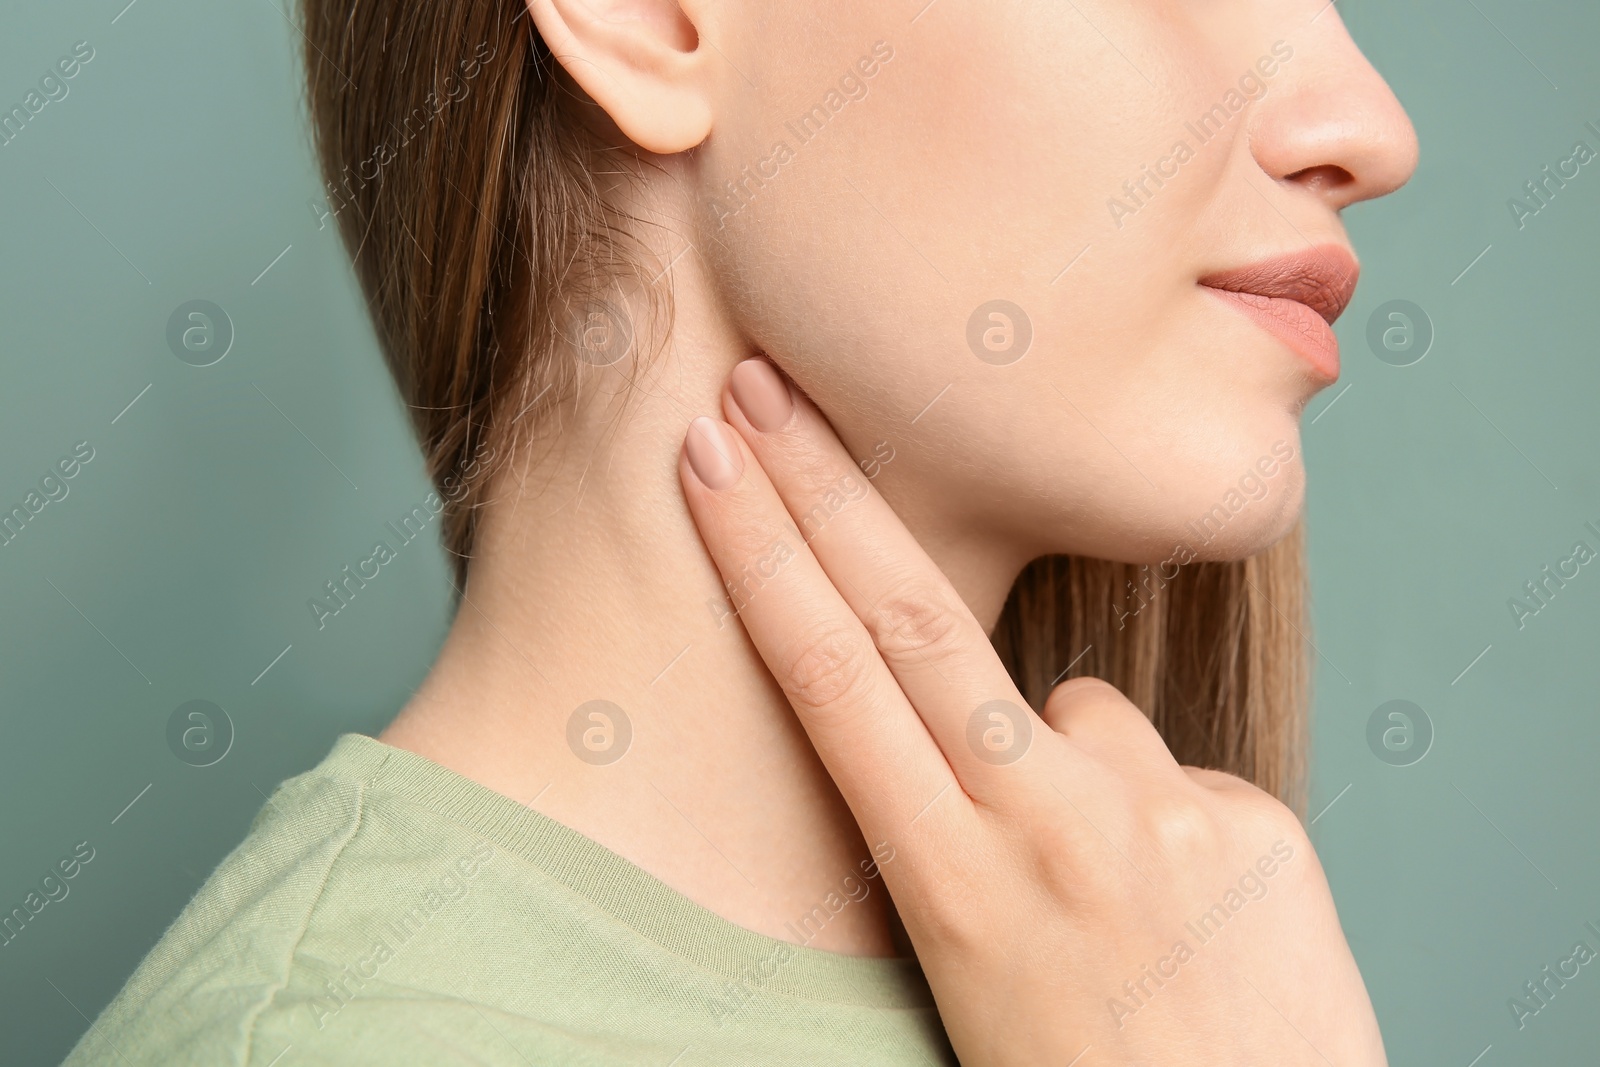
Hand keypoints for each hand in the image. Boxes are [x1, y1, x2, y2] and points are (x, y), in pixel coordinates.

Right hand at [677, 358, 1384, 1065]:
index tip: (712, 458)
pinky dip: (1157, 815)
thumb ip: (968, 838)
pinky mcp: (1250, 819)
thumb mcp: (973, 975)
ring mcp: (1159, 813)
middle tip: (763, 383)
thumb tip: (992, 741)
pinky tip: (1186, 912)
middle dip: (825, 487)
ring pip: (1069, 703)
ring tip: (1102, 892)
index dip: (762, 556)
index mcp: (950, 886)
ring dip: (1060, 761)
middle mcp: (1048, 828)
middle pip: (915, 616)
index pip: (831, 681)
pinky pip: (1172, 769)